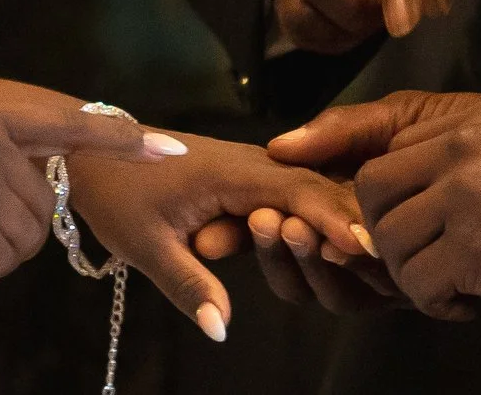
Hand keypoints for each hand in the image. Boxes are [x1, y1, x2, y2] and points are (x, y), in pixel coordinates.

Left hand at [67, 132, 367, 340]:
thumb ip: (188, 285)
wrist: (87, 152)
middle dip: (354, 219)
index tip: (368, 248)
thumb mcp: (145, 245)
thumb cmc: (115, 193)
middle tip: (392, 256)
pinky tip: (344, 239)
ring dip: (342, 216)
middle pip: (317, 186)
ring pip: (310, 187)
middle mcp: (250, 162)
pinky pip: (293, 191)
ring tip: (381, 253)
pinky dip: (320, 212)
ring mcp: (251, 167)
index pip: (298, 193)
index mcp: (231, 172)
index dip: (334, 220)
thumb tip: (222, 328)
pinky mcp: (246, 176)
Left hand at [269, 91, 480, 319]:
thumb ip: (466, 139)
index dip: (330, 145)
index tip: (284, 154)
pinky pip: (420, 283)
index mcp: (469, 117)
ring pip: (388, 240)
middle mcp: (458, 150)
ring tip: (450, 280)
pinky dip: (437, 301)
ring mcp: (463, 198)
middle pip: (372, 190)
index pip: (379, 125)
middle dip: (379, 228)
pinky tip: (468, 303)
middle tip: (416, 252)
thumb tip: (406, 160)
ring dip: (410, 271)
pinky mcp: (473, 249)